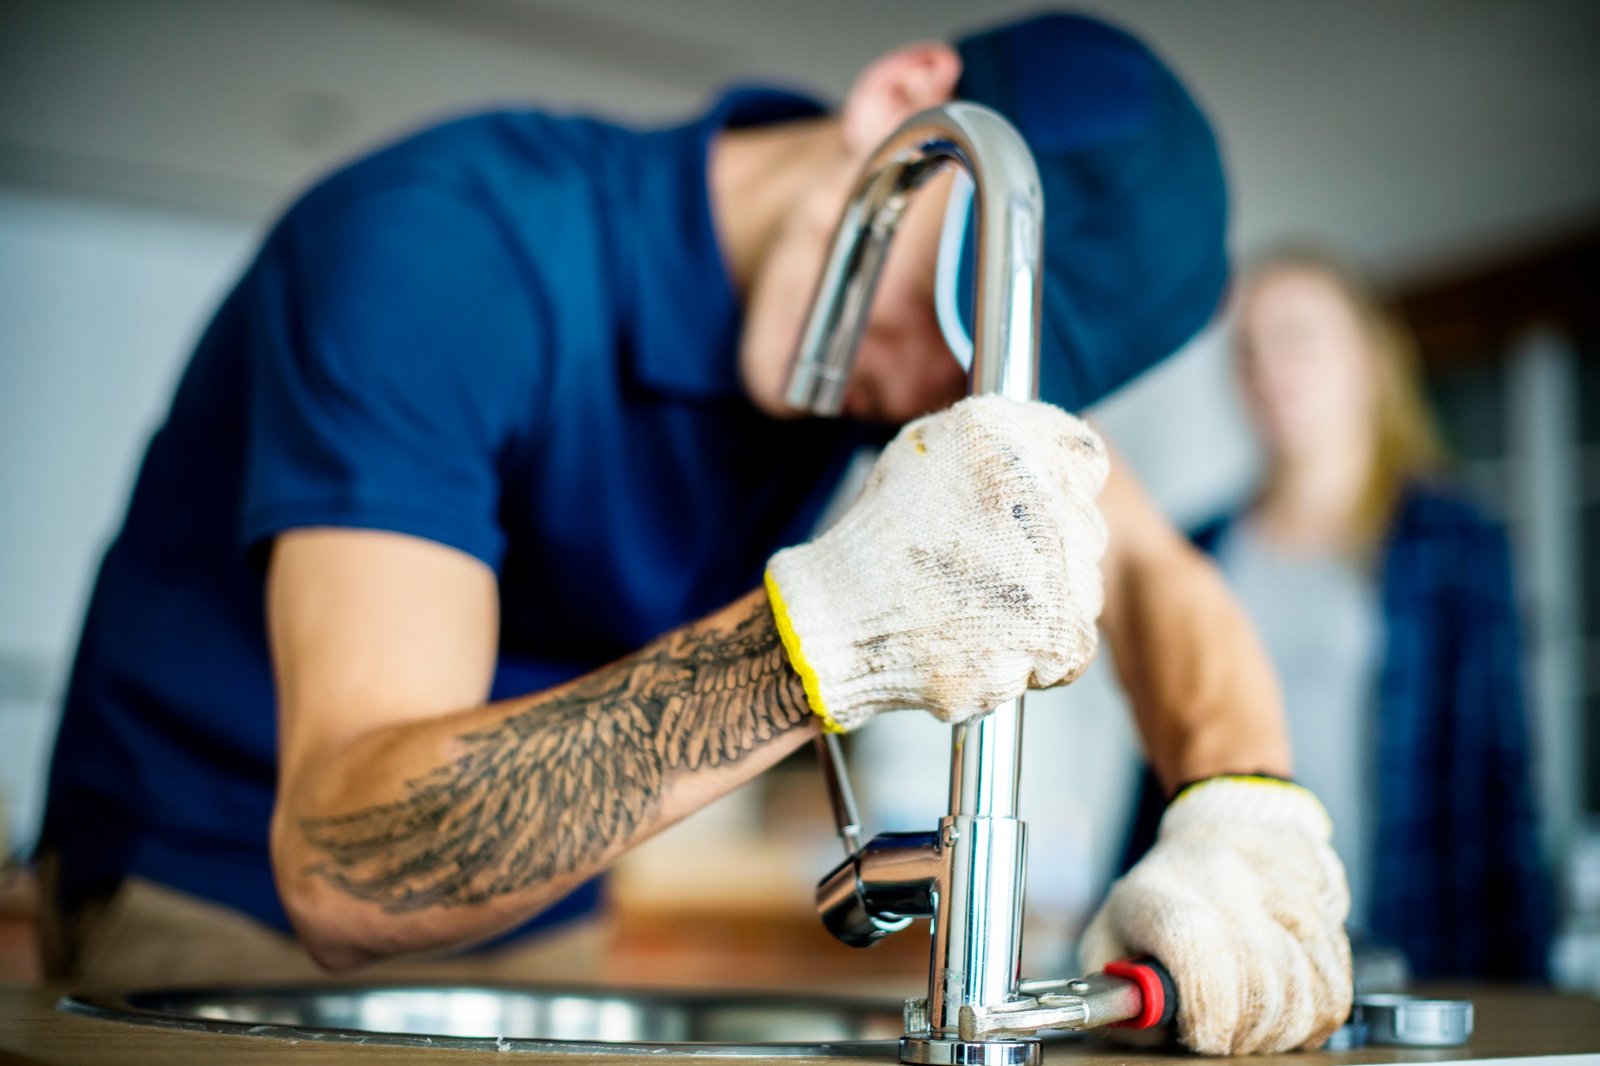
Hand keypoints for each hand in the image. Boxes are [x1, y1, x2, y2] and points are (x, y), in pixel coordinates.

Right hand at [765, 394, 1107, 731]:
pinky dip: (1038, 651)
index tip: (1024, 507)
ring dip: (1044, 599)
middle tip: (985, 562)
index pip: (1085, 461)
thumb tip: (1056, 444)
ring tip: (978, 601)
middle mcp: (1047, 507)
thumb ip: (1007, 433)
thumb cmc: (882, 537)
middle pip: (1086, 528)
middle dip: (1045, 545)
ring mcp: (1057, 579)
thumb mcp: (934, 446)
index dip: (1054, 484)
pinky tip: (989, 637)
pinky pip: (1071, 647)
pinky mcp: (1055, 642)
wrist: (842, 620)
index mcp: (1016, 450)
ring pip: (1082, 589)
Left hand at [1078, 776, 1352, 1053]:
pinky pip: (1340, 971)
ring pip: (1314, 988)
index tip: (1203, 1032)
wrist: (1214, 828)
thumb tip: (1145, 1026)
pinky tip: (1290, 982)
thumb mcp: (1110, 940)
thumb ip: (1115, 993)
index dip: (1208, 1012)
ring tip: (1259, 1010)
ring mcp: (1279, 879)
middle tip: (1232, 1031)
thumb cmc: (1158, 897)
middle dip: (1249, 1031)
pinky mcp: (1323, 883)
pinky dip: (1322, 994)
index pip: (1197, 952)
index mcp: (1161, 894)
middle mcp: (1224, 878)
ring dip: (1289, 1020)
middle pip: (1264, 987)